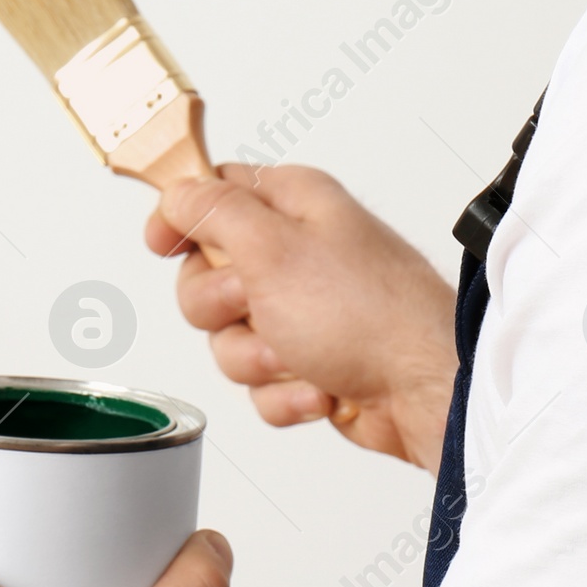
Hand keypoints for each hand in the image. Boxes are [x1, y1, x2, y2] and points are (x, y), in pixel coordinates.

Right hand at [146, 165, 456, 471]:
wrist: (422, 390)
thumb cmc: (368, 314)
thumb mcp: (272, 246)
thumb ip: (213, 212)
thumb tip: (177, 192)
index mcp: (292, 207)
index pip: (213, 195)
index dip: (181, 218)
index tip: (163, 242)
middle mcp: (298, 256)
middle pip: (206, 278)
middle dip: (223, 308)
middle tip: (256, 307)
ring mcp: (305, 315)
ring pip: (230, 340)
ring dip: (258, 360)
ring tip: (300, 355)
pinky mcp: (312, 365)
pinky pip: (263, 384)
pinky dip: (286, 394)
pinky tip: (321, 387)